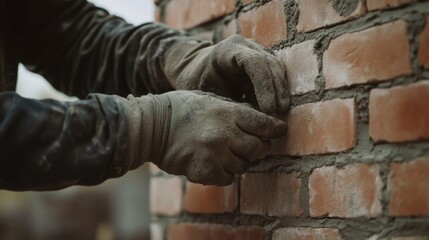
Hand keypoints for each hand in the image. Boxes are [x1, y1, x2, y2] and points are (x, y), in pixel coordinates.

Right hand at [127, 91, 286, 185]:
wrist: (150, 126)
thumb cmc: (180, 108)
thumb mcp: (209, 99)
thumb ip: (233, 109)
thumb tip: (257, 120)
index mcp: (228, 112)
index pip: (265, 124)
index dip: (276, 129)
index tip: (280, 130)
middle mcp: (225, 134)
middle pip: (260, 148)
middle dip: (259, 147)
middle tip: (251, 144)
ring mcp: (215, 154)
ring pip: (244, 165)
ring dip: (239, 160)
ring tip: (225, 152)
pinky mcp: (204, 171)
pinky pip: (227, 178)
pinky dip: (224, 173)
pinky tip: (213, 162)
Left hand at [163, 35, 289, 113]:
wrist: (197, 69)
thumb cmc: (199, 82)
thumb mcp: (208, 92)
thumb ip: (229, 101)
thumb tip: (251, 119)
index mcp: (227, 49)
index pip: (254, 62)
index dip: (264, 86)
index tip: (268, 109)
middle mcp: (245, 45)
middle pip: (269, 64)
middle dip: (276, 89)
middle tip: (279, 112)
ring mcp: (256, 49)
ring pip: (276, 67)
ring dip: (280, 89)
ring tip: (282, 111)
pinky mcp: (263, 58)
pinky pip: (276, 72)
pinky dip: (278, 88)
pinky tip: (278, 105)